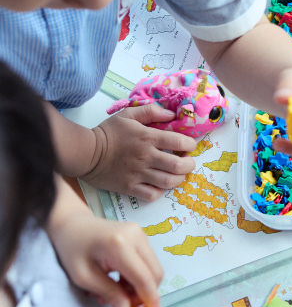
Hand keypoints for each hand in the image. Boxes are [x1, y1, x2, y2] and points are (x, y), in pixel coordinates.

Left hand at [48, 184, 163, 306]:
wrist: (72, 224)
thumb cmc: (72, 249)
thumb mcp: (83, 277)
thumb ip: (108, 293)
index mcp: (120, 245)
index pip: (143, 277)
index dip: (150, 298)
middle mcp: (136, 237)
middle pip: (155, 272)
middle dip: (146, 293)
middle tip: (127, 305)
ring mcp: (141, 234)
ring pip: (154, 268)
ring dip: (142, 285)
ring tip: (119, 292)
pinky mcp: (142, 235)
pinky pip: (148, 261)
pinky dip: (139, 275)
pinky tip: (121, 280)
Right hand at [82, 105, 196, 200]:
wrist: (85, 152)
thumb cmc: (108, 132)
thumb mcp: (128, 114)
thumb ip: (151, 112)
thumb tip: (172, 114)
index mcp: (148, 137)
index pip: (180, 142)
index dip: (190, 145)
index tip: (188, 146)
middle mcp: (146, 156)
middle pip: (178, 165)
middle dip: (189, 164)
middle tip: (187, 162)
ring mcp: (138, 174)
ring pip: (169, 182)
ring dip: (178, 178)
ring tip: (177, 174)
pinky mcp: (129, 187)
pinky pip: (152, 194)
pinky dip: (160, 191)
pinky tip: (159, 184)